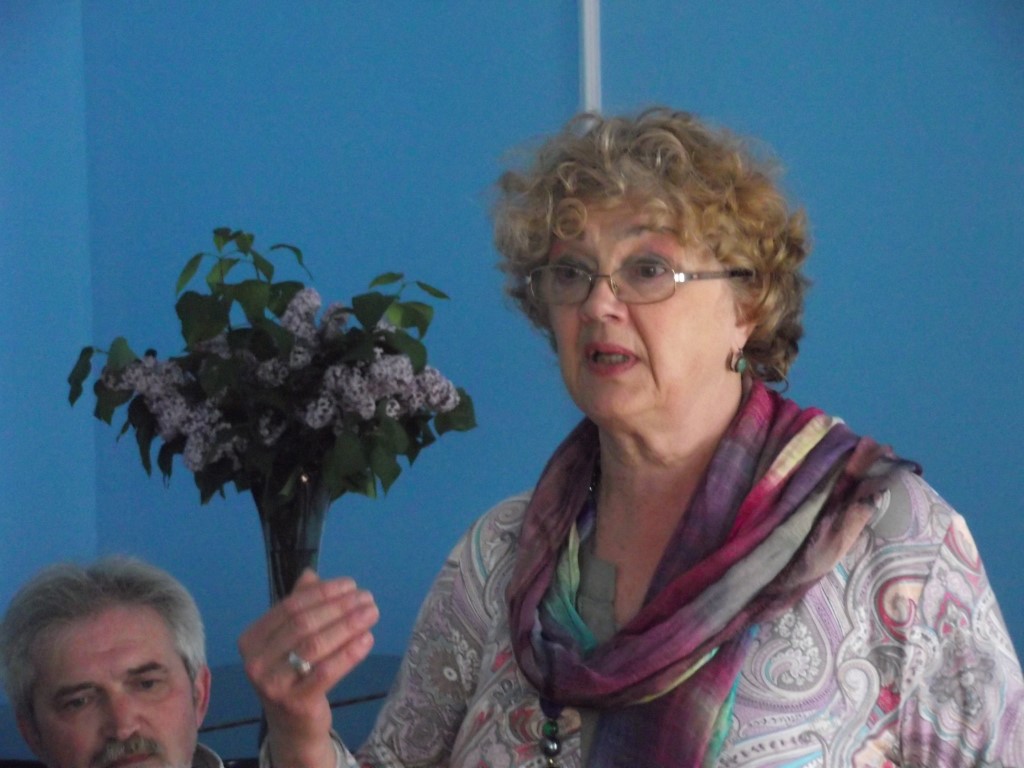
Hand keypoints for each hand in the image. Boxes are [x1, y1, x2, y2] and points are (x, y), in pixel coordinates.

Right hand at [239, 569, 378, 767]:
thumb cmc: (293, 674)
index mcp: (251, 640)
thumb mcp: (291, 640)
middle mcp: (256, 662)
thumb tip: (310, 574)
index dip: (323, 592)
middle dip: (340, 607)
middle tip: (367, 597)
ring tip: (372, 613)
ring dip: (348, 625)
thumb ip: (299, 607)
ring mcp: (273, 685)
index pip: (290, 606)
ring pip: (316, 646)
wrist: (293, 725)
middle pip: (304, 624)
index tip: (351, 584)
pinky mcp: (295, 703)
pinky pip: (327, 671)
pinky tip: (368, 638)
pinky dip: (350, 652)